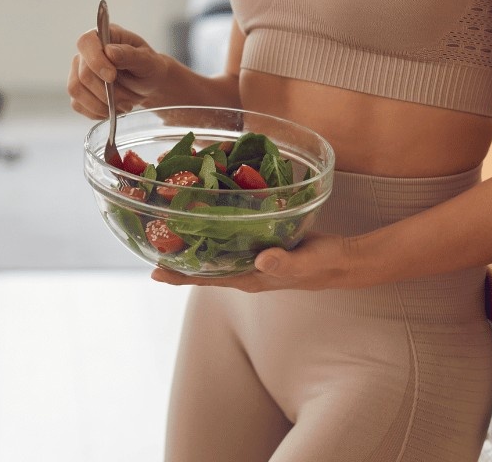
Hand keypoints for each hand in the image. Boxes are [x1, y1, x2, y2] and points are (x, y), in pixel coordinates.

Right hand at [68, 23, 169, 118]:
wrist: (148, 85)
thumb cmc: (148, 68)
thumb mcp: (147, 60)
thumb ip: (130, 55)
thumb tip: (110, 52)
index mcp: (103, 36)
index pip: (86, 43)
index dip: (95, 61)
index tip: (112, 77)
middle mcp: (86, 53)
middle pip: (83, 74)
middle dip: (108, 92)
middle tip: (129, 99)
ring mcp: (78, 72)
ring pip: (77, 91)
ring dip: (103, 104)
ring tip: (123, 105)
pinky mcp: (78, 91)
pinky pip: (78, 105)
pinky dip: (98, 112)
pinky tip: (113, 109)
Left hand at [150, 232, 356, 291]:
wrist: (342, 260)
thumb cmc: (323, 264)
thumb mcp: (306, 262)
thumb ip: (285, 262)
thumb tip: (260, 259)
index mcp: (250, 278)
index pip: (207, 279)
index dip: (180, 276)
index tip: (154, 271)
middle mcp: (245, 270)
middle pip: (203, 267)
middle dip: (178, 257)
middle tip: (149, 241)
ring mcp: (251, 258)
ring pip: (214, 251)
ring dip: (192, 241)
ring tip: (167, 226)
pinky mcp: (259, 243)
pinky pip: (229, 237)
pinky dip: (214, 227)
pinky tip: (205, 211)